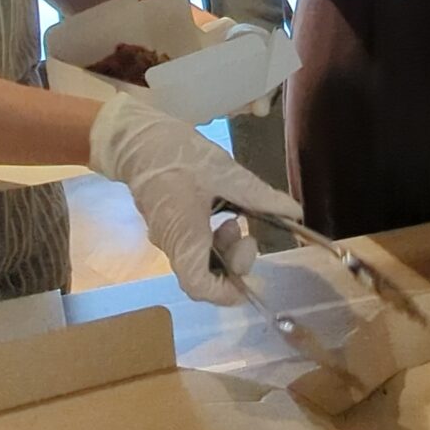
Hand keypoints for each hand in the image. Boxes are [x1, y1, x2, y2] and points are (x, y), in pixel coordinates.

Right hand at [88, 94, 298, 304]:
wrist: (135, 137)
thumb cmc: (176, 155)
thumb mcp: (225, 172)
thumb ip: (261, 196)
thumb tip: (295, 213)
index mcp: (183, 238)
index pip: (200, 287)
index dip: (227, 292)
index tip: (248, 276)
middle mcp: (172, 244)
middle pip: (204, 274)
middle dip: (233, 259)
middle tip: (246, 230)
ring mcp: (166, 234)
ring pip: (199, 256)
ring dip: (224, 243)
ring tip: (235, 215)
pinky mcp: (166, 221)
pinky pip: (192, 240)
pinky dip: (212, 233)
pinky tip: (222, 208)